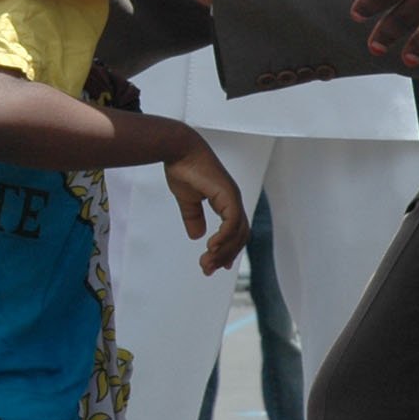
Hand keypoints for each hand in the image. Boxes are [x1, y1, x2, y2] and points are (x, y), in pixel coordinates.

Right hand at [160, 127, 249, 274]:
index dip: (228, 250)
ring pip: (237, 233)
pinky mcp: (227, 194)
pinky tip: (211, 247)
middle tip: (207, 270)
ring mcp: (233, 197)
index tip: (217, 266)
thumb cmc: (183, 169)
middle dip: (224, 256)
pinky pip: (231, 223)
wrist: (179, 150)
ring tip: (207, 263)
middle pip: (239, 236)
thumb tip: (196, 236)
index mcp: (226, 201)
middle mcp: (233, 200)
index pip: (235, 231)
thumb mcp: (187, 200)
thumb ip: (193, 217)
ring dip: (223, 251)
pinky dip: (224, 238)